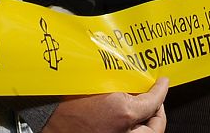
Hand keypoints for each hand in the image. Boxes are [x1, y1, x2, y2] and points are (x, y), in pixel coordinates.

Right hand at [44, 78, 168, 131]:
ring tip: (145, 111)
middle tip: (157, 101)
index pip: (154, 102)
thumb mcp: (101, 82)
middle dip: (159, 113)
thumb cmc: (68, 95)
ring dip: (148, 125)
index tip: (163, 83)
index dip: (161, 90)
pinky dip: (133, 130)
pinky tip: (128, 120)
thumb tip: (141, 85)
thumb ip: (125, 85)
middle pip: (156, 128)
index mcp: (124, 114)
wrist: (46, 113)